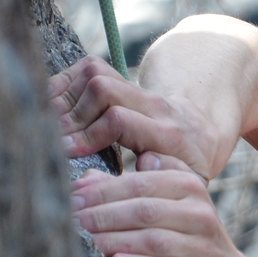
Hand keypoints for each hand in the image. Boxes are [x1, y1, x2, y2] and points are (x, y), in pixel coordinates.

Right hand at [50, 55, 240, 181]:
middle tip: (53, 139)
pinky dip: (68, 83)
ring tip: (53, 125)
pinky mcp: (126, 78)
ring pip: (95, 73)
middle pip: (103, 89)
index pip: (119, 120)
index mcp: (169, 136)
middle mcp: (155, 106)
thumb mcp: (184, 184)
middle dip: (72, 115)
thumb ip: (153, 186)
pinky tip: (57, 107)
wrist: (205, 131)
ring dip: (66, 97)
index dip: (88, 134)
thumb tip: (110, 188)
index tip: (67, 152)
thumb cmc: (190, 168)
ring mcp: (140, 88)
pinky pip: (90, 68)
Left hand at [71, 152, 257, 256]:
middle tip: (71, 221)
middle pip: (144, 209)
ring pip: (153, 239)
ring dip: (115, 240)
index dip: (103, 190)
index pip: (140, 183)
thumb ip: (132, 187)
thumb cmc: (186, 238)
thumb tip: (87, 179)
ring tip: (87, 242)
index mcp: (190, 186)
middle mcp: (199, 213)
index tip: (72, 198)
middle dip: (103, 214)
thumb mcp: (167, 205)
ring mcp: (202, 246)